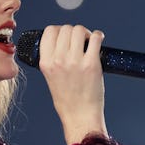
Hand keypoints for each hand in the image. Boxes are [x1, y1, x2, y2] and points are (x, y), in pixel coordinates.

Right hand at [38, 25, 108, 144]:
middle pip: (65, 28)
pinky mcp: (92, 64)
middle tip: (80, 39)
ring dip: (85, 32)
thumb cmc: (67, 100)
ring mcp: (75, 62)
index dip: (58, 30)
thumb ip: (52, 59)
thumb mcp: (50, 78)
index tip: (65, 35)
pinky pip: (95, 38)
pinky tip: (98, 40)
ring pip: (79, 30)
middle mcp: (59, 60)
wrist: (80, 116)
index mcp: (46, 63)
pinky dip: (98, 36)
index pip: (49, 32)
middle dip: (73, 31)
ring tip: (88, 41)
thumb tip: (62, 42)